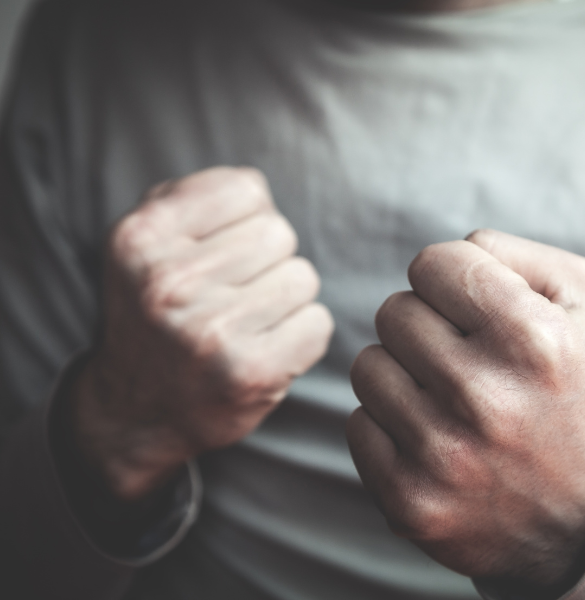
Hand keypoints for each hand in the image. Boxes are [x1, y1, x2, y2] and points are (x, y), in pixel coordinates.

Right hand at [71, 167, 333, 501]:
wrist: (138, 411)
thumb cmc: (156, 315)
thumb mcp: (144, 248)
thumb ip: (190, 199)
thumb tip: (256, 188)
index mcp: (141, 238)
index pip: (247, 189)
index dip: (249, 216)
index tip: (226, 248)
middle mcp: (169, 283)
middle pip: (279, 233)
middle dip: (269, 260)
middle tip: (236, 293)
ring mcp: (210, 331)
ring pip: (303, 276)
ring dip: (287, 298)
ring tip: (248, 322)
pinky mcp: (250, 372)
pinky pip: (317, 322)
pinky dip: (302, 335)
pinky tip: (266, 348)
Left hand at [347, 229, 584, 592]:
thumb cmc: (574, 390)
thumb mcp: (581, 303)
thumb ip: (512, 253)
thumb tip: (441, 258)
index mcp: (533, 339)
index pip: (432, 264)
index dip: (450, 279)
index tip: (470, 307)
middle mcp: (485, 397)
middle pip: (394, 312)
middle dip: (425, 325)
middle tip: (463, 357)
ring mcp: (443, 455)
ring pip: (368, 365)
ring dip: (403, 374)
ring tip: (449, 399)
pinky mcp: (409, 501)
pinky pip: (358, 424)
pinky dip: (390, 425)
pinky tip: (435, 439)